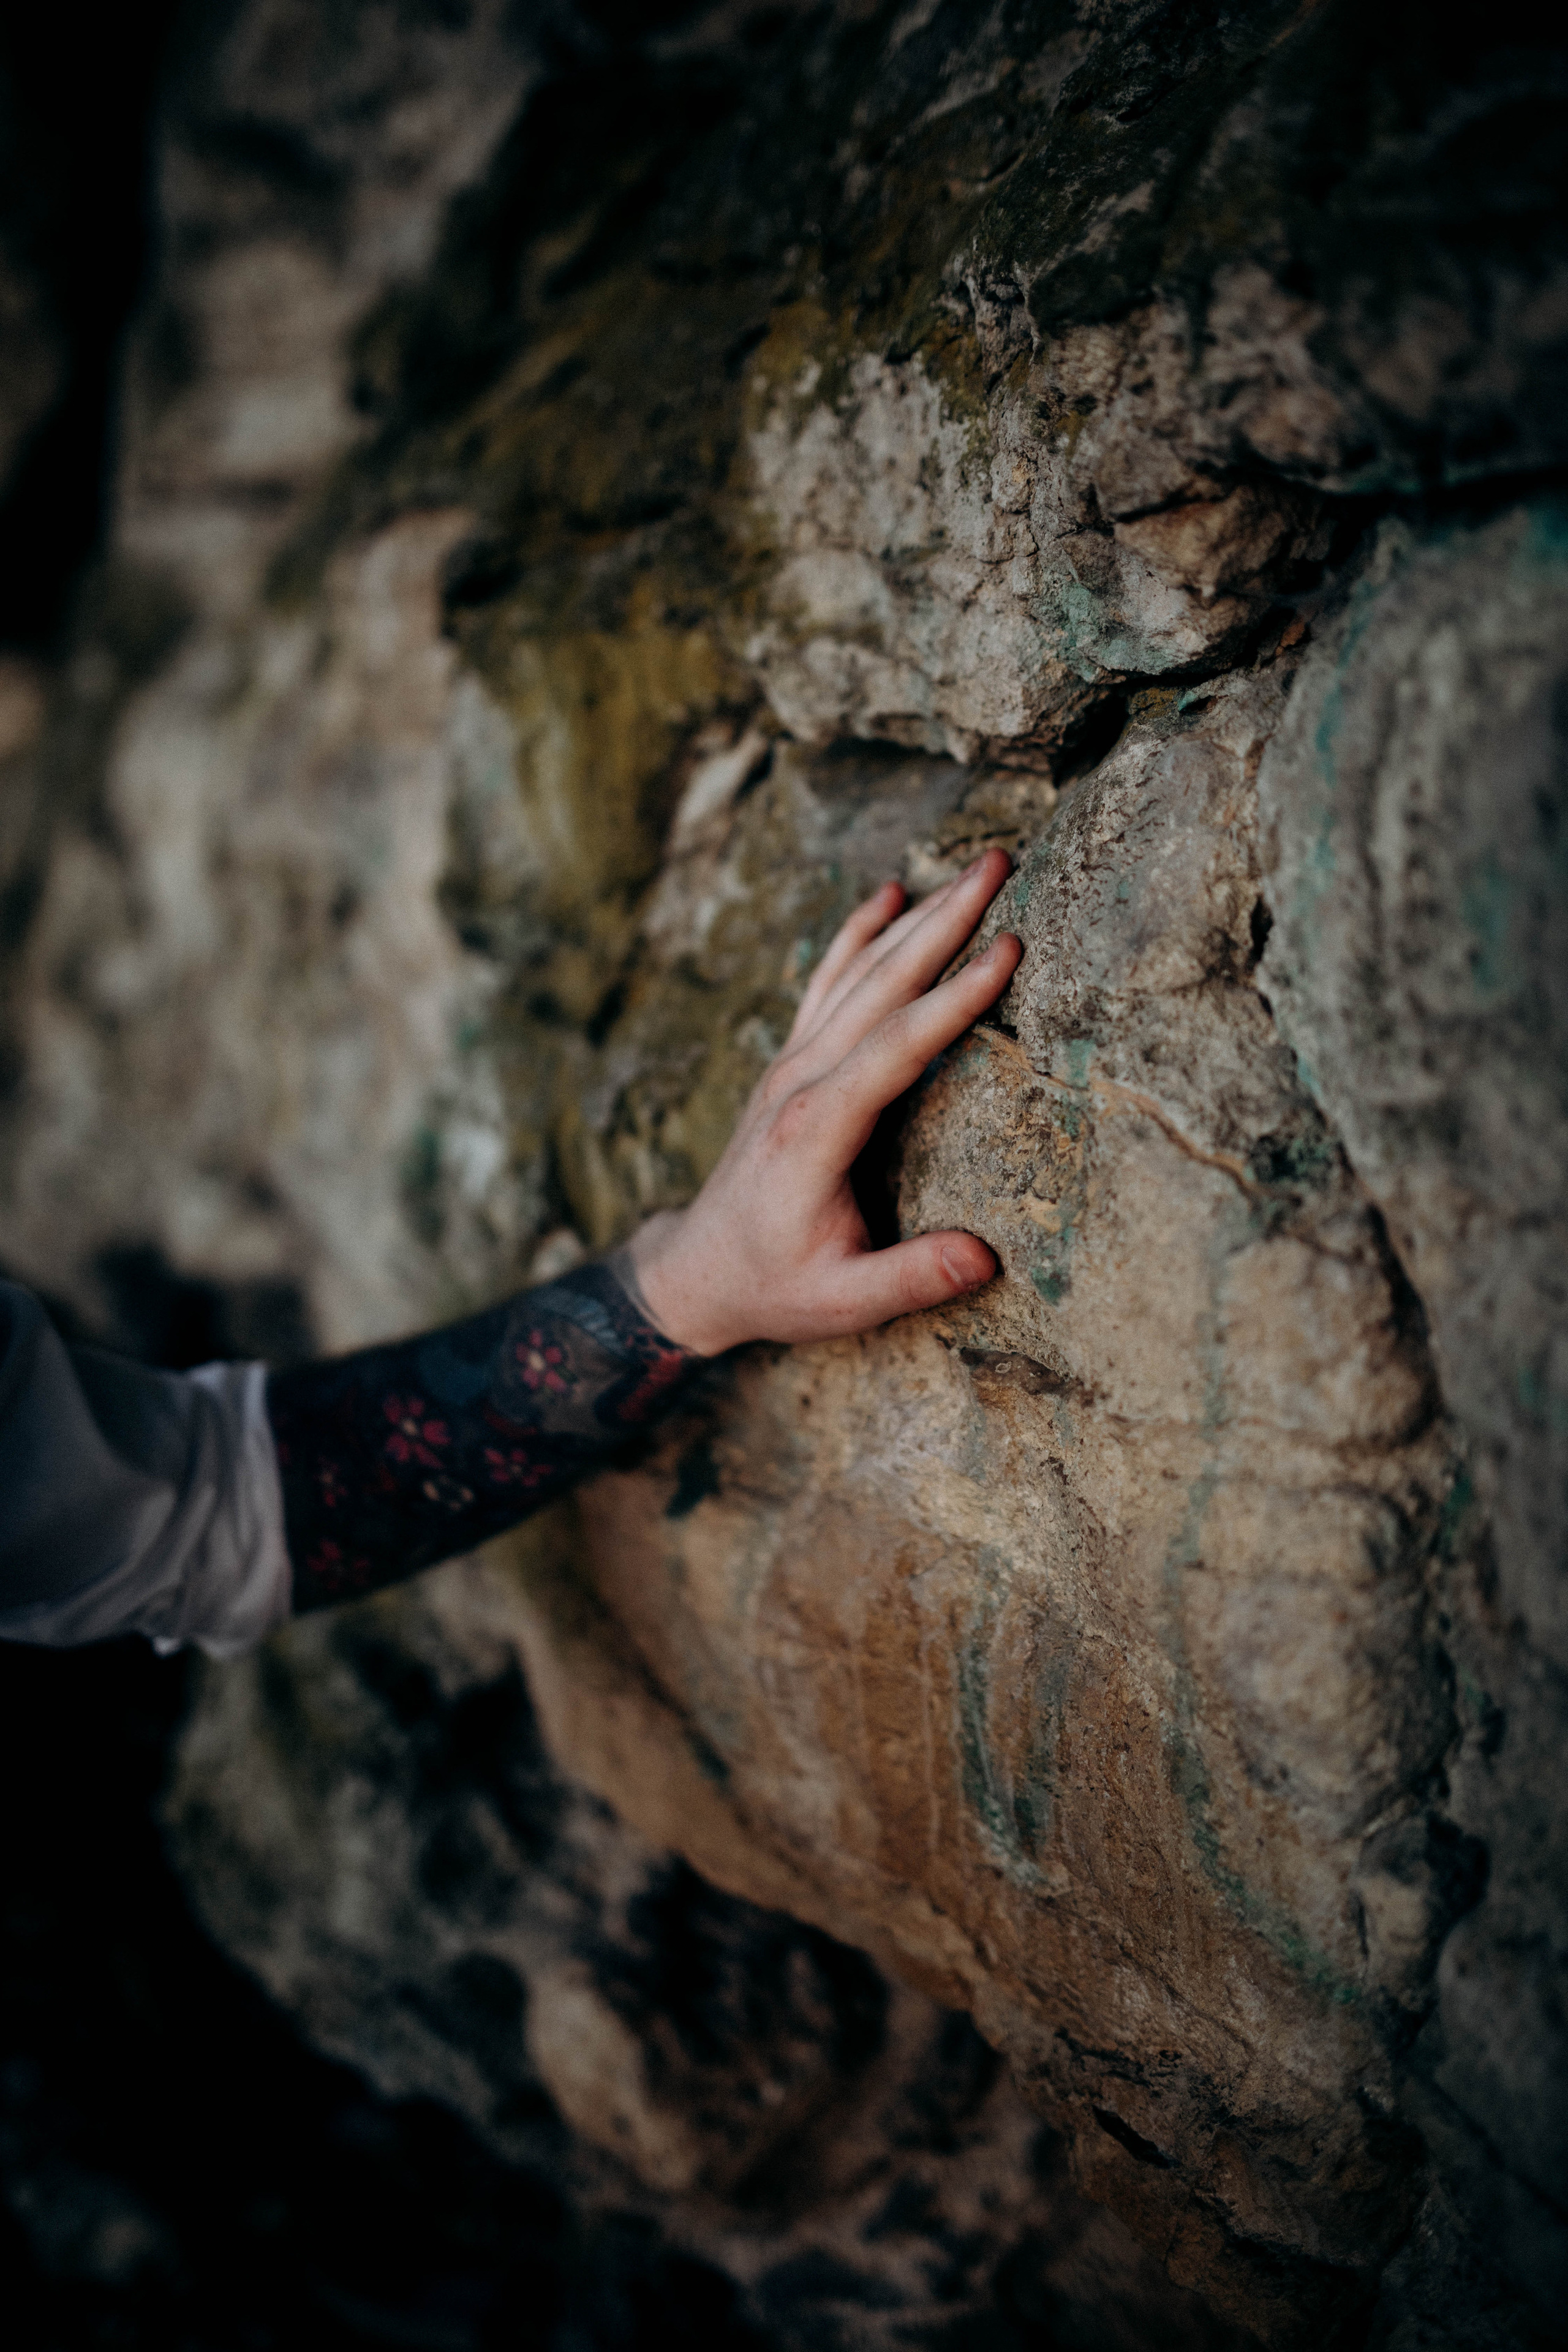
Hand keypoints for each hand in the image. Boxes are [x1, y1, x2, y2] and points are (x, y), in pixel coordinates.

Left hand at [628, 849, 1022, 1353]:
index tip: (1006, 948)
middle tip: (998, 864)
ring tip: (972, 867)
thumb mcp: (841, 1301)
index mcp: (816, 1131)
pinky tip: (887, 896)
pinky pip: (827, 983)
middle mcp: (799, 1083)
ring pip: (858, 973)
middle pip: (880, 985)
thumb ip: (912, 1277)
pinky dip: (856, 935)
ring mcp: (790, 1066)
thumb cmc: (773, 1285)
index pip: (896, 1047)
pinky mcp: (789, 1064)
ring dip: (916, 916)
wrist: (697, 1270)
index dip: (954, 998)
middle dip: (943, 921)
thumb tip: (986, 1257)